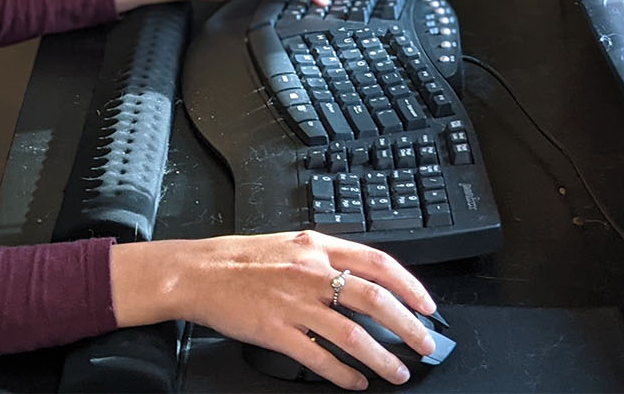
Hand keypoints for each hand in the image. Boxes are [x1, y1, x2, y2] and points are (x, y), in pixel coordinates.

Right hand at [111, 230, 436, 389]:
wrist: (197, 271)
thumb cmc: (240, 258)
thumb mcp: (289, 244)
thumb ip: (325, 257)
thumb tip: (364, 277)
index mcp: (315, 246)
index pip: (377, 262)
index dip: (409, 285)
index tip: (427, 305)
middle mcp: (309, 272)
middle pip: (374, 299)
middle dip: (409, 325)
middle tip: (427, 343)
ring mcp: (293, 303)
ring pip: (352, 333)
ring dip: (383, 356)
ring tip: (399, 371)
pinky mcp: (276, 330)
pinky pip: (319, 357)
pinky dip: (343, 373)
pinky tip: (356, 382)